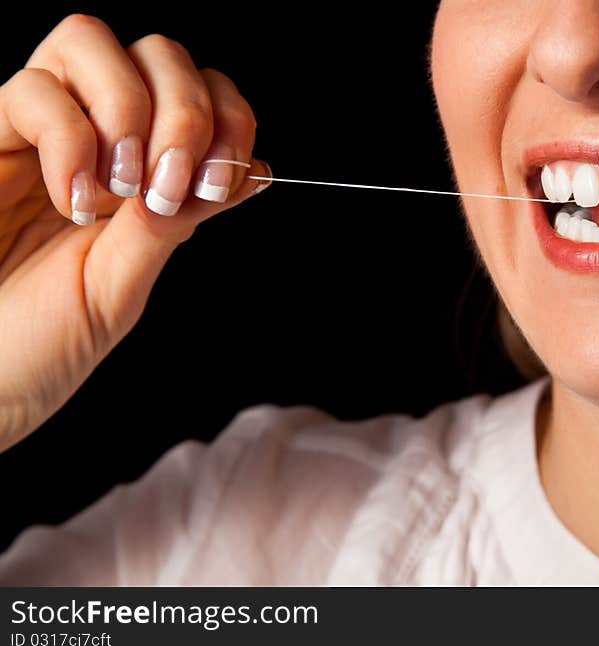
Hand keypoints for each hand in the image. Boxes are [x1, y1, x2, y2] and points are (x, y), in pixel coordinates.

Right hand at [0, 15, 269, 448]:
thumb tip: (255, 172)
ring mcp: (40, 132)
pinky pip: (32, 92)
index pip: (203, 95)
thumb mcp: (125, 282)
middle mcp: (97, 140)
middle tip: (170, 184)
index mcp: (144, 174)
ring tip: (120, 189)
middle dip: (186, 110)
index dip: (228, 118)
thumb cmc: (44, 341)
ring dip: (128, 110)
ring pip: (90, 42)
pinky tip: (73, 199)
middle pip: (158, 53)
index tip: (225, 178)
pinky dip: (70, 140)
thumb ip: (179, 221)